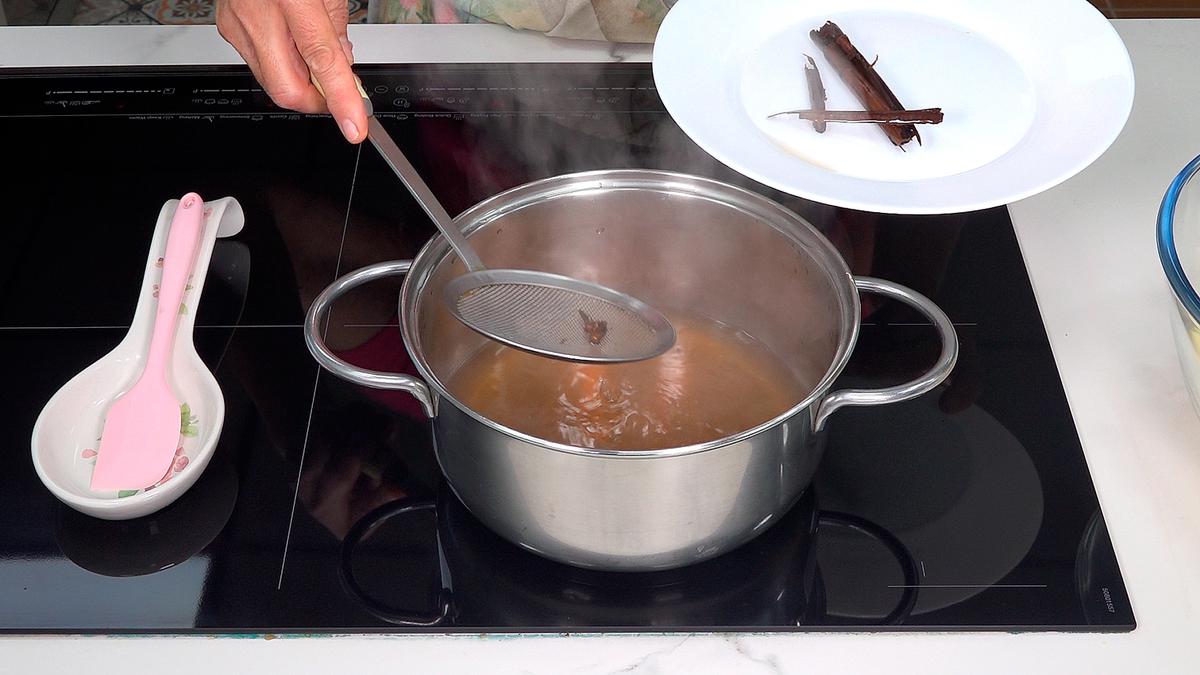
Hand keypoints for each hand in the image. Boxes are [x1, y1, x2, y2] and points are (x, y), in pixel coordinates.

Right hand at [217, 0, 366, 142]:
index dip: (340, 100)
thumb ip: (337, 29)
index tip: (354, 126)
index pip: (321, 62)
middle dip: (317, 100)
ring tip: (311, 51)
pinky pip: (260, 63)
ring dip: (301, 79)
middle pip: (287, 89)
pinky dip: (284, 63)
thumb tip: (343, 64)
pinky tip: (291, 41)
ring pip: (273, 81)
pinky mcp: (228, 28)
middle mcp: (257, 14)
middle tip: (338, 92)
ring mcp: (237, 24)